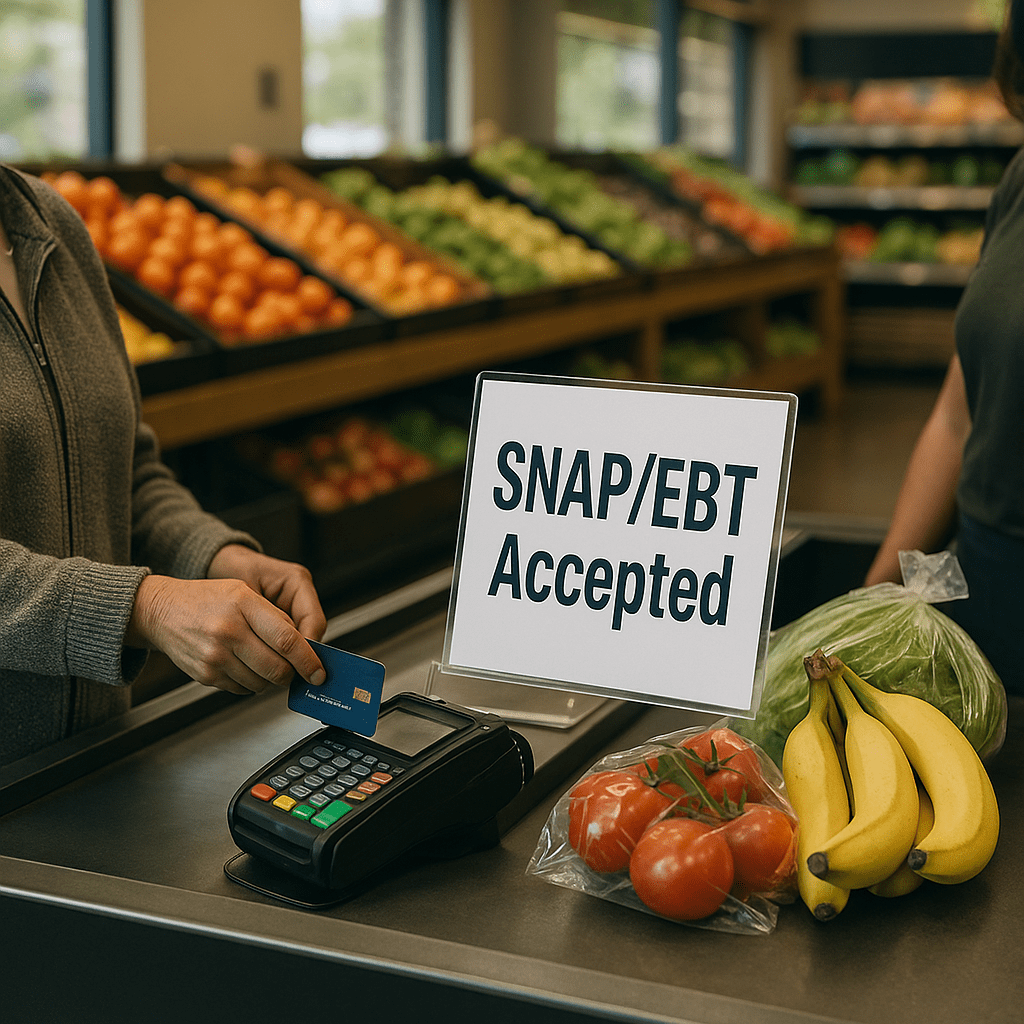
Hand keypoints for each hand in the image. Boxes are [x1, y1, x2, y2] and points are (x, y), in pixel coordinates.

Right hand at [127, 548, 326, 695]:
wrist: (161, 611)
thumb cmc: (207, 599)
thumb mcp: (244, 593)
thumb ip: (275, 617)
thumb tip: (305, 646)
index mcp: (243, 604)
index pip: (286, 639)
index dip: (308, 660)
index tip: (319, 672)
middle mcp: (228, 631)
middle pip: (277, 668)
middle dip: (292, 674)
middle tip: (294, 669)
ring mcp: (215, 656)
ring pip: (262, 683)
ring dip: (271, 679)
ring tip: (263, 661)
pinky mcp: (206, 675)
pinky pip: (242, 689)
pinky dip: (251, 682)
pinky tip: (243, 664)